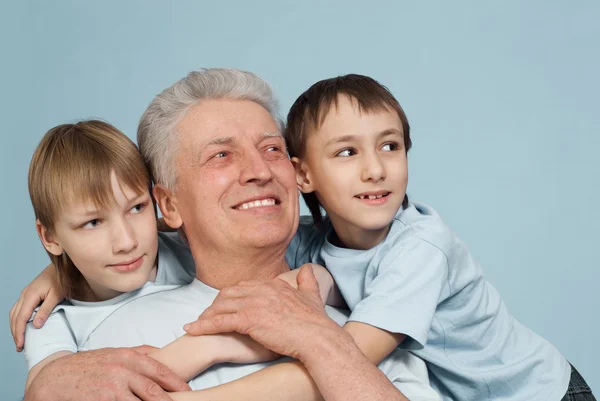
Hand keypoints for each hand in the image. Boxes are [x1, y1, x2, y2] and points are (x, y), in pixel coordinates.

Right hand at [10, 264, 63, 351]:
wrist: (62, 267)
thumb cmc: (61, 280)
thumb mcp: (56, 296)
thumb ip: (46, 310)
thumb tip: (35, 326)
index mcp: (30, 295)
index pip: (21, 318)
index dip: (19, 332)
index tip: (20, 344)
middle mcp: (25, 294)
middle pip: (14, 317)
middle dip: (15, 332)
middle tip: (19, 346)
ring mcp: (25, 293)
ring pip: (14, 313)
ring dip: (15, 327)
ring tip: (19, 339)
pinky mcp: (29, 294)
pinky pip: (18, 309)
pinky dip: (17, 319)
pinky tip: (22, 326)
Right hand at [24, 348, 189, 400]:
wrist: (55, 378)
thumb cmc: (88, 365)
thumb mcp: (114, 352)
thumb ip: (138, 353)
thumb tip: (161, 353)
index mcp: (128, 357)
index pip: (160, 371)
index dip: (176, 382)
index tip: (187, 390)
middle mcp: (122, 371)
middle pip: (154, 390)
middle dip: (170, 400)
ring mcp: (112, 389)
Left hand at [184, 265, 344, 361]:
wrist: (317, 337)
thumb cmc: (315, 322)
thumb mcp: (313, 295)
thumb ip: (307, 281)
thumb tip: (307, 268)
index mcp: (273, 284)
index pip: (245, 286)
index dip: (233, 296)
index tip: (226, 305)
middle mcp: (261, 290)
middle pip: (229, 293)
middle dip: (216, 304)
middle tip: (208, 315)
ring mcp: (254, 304)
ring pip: (222, 306)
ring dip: (207, 314)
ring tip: (198, 323)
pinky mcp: (249, 320)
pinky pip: (219, 322)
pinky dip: (203, 326)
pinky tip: (192, 329)